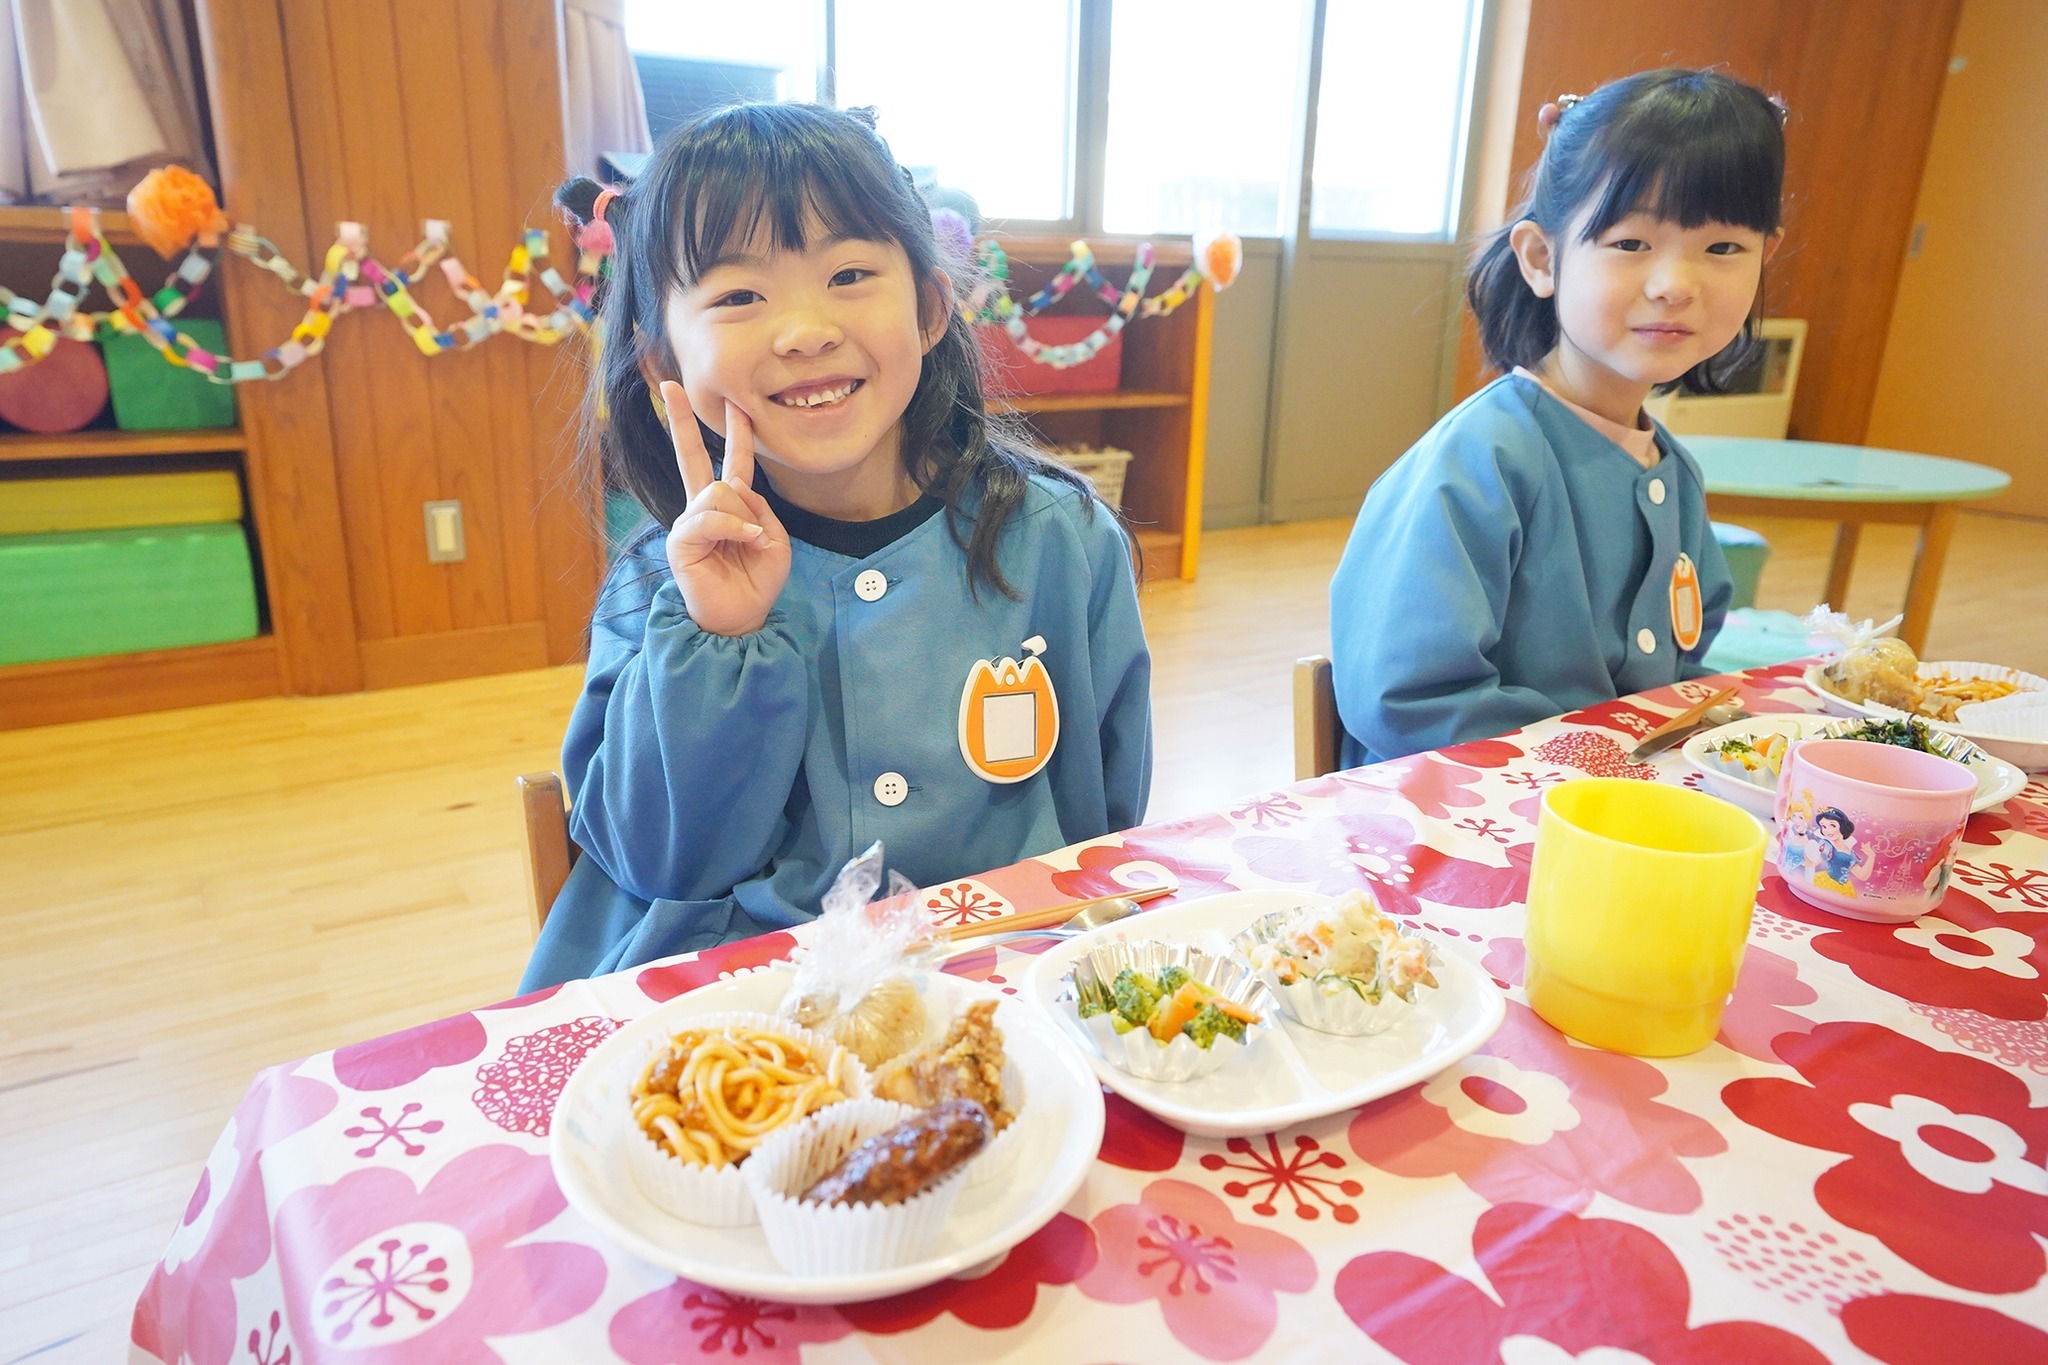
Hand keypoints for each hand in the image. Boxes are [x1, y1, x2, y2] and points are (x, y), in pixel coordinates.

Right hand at [660, 380, 791, 636]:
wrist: (742, 618)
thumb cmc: (757, 581)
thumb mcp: (773, 539)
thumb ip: (758, 508)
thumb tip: (733, 488)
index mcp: (729, 507)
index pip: (731, 463)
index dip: (734, 434)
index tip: (735, 404)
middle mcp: (703, 510)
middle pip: (690, 457)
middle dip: (681, 421)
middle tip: (668, 385)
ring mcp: (688, 524)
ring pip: (718, 492)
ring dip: (744, 517)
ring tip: (753, 543)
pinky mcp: (680, 541)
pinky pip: (710, 518)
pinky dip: (734, 529)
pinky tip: (747, 543)